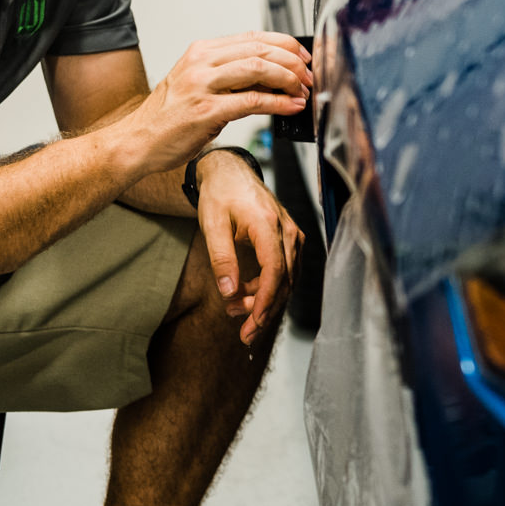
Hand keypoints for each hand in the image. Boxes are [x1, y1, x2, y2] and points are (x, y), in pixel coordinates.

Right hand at [124, 32, 311, 172]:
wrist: (137, 142)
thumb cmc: (170, 117)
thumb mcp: (198, 84)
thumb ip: (231, 75)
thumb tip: (274, 75)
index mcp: (200, 52)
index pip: (253, 37)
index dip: (284, 44)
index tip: (302, 55)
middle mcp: (201, 63)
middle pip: (260, 49)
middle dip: (292, 61)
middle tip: (308, 75)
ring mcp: (202, 86)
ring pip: (258, 69)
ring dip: (288, 79)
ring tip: (302, 90)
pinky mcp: (206, 111)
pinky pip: (252, 101)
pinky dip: (278, 102)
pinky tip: (291, 106)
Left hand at [195, 152, 303, 343]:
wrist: (231, 172)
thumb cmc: (220, 194)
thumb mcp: (211, 224)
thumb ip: (221, 258)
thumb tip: (229, 292)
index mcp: (268, 224)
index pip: (274, 270)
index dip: (265, 300)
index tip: (253, 322)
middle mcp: (287, 231)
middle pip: (284, 280)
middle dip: (265, 310)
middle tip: (244, 334)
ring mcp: (292, 235)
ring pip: (287, 279)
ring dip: (266, 301)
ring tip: (237, 313)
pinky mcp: (290, 239)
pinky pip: (286, 270)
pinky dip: (269, 287)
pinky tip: (248, 295)